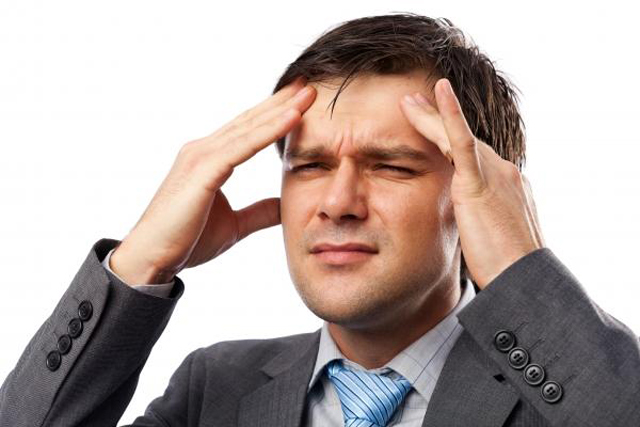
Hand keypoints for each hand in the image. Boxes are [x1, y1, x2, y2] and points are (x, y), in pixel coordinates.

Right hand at [110, 77, 316, 283]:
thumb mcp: (234, 226)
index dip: (274, 114)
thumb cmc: (185, 241)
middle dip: (281, 101)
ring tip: (308, 92)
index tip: (301, 100)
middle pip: (249, 121)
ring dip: (281, 109)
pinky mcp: (203, 170)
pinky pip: (243, 146)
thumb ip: (258, 213)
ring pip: (249, 128)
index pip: (247, 130)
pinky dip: (269, 130)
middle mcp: (203, 151)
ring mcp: (200, 157)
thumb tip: (283, 206)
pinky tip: (293, 117)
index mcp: (209, 160)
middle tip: (308, 84)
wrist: (152, 260)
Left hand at [399, 78, 544, 288]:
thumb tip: (464, 224)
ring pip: (457, 135)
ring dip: (431, 116)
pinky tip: (439, 91)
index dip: (449, 139)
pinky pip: (461, 141)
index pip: (472, 156)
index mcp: (505, 187)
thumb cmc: (507, 269)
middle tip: (414, 102)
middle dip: (437, 120)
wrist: (523, 281)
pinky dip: (450, 115)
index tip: (433, 128)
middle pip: (463, 140)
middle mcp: (503, 173)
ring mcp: (495, 174)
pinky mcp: (479, 183)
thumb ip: (477, 222)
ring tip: (408, 100)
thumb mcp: (491, 239)